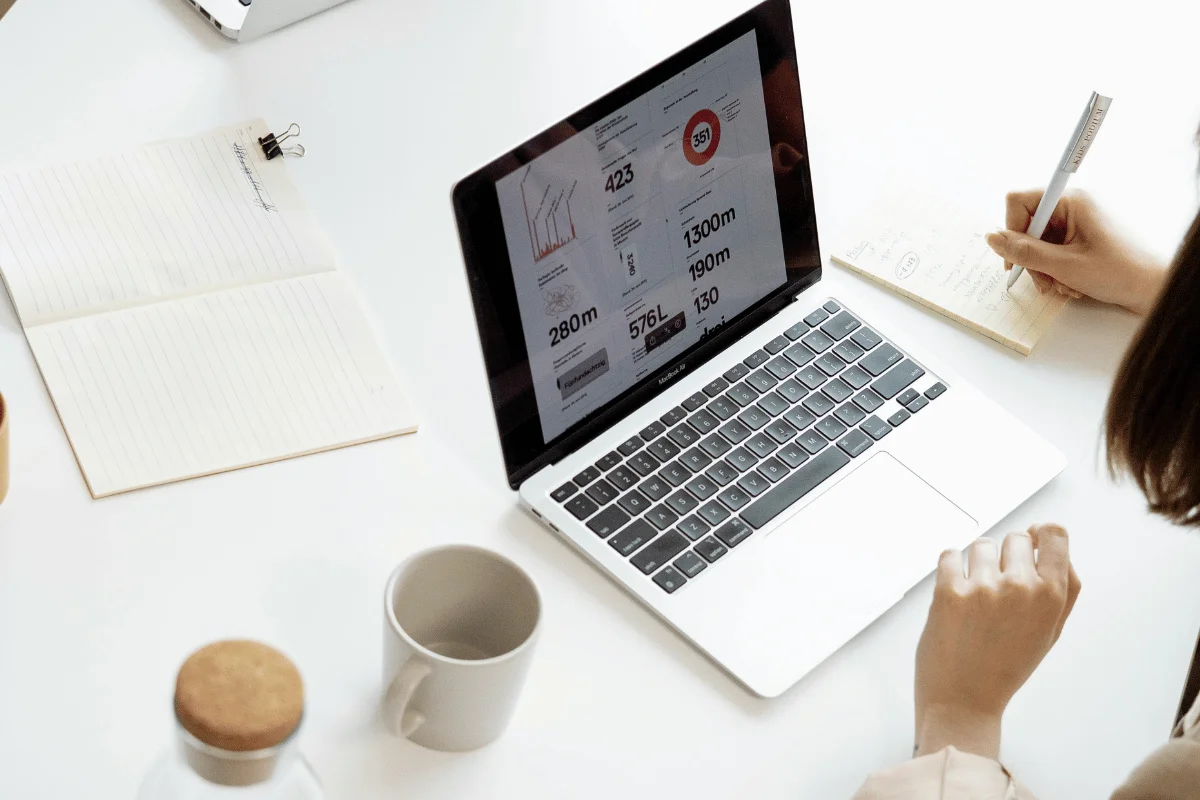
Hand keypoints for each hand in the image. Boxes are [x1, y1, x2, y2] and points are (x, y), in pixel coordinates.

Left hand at [914, 524, 1080, 759]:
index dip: (1040, 535)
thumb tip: (1055, 546)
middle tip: (998, 590)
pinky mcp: (948, 591)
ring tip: (976, 598)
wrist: (964, 701)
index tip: (1030, 543)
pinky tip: (955, 595)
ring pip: (980, 544)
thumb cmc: (1006, 666)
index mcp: (1051, 596)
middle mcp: (1020, 586)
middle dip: (1005, 557)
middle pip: (1014, 537)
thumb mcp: (1049, 632)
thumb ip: (1063, 589)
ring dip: (975, 564)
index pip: (1054, 535)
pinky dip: (949, 569)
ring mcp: (983, 587)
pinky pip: (949, 554)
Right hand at [985, 190, 1165, 314]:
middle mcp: (1075, 205)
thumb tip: (992, 239)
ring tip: (1062, 286)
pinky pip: (1055, 249)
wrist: (1155, 289)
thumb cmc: (1121, 272)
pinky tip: (1072, 284)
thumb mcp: (1064, 265)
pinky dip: (1057, 269)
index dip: (1011, 230)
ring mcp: (1080, 221)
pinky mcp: (1084, 236)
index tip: (1015, 258)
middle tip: (1043, 281)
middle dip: (1031, 257)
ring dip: (1044, 268)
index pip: (1020, 202)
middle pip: (1029, 226)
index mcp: (1072, 201)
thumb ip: (1024, 251)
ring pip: (1040, 242)